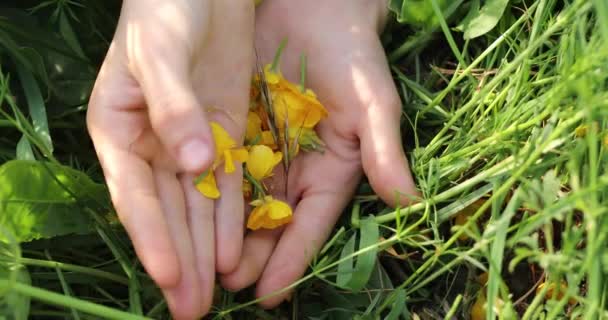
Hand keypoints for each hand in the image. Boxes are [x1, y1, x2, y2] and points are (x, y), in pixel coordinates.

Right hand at [87, 1, 253, 317]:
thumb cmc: (166, 6)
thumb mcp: (160, 51)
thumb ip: (173, 107)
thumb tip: (190, 164)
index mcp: (118, 128)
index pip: (136, 194)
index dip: (152, 237)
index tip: (169, 276)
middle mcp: (151, 145)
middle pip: (167, 213)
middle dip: (180, 262)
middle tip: (191, 312)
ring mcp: (188, 143)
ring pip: (196, 208)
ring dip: (204, 253)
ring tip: (211, 298)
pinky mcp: (222, 134)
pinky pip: (226, 186)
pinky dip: (230, 220)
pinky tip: (233, 254)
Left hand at [221, 0, 417, 307]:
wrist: (313, 6)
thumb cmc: (352, 53)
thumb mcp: (372, 102)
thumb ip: (385, 149)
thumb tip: (408, 200)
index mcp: (332, 171)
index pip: (310, 226)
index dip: (292, 261)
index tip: (270, 295)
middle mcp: (296, 169)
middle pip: (272, 225)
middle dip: (252, 258)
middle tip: (227, 284)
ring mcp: (264, 150)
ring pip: (241, 204)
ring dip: (223, 236)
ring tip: (203, 265)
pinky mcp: (235, 128)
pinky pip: (218, 169)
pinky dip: (206, 195)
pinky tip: (187, 217)